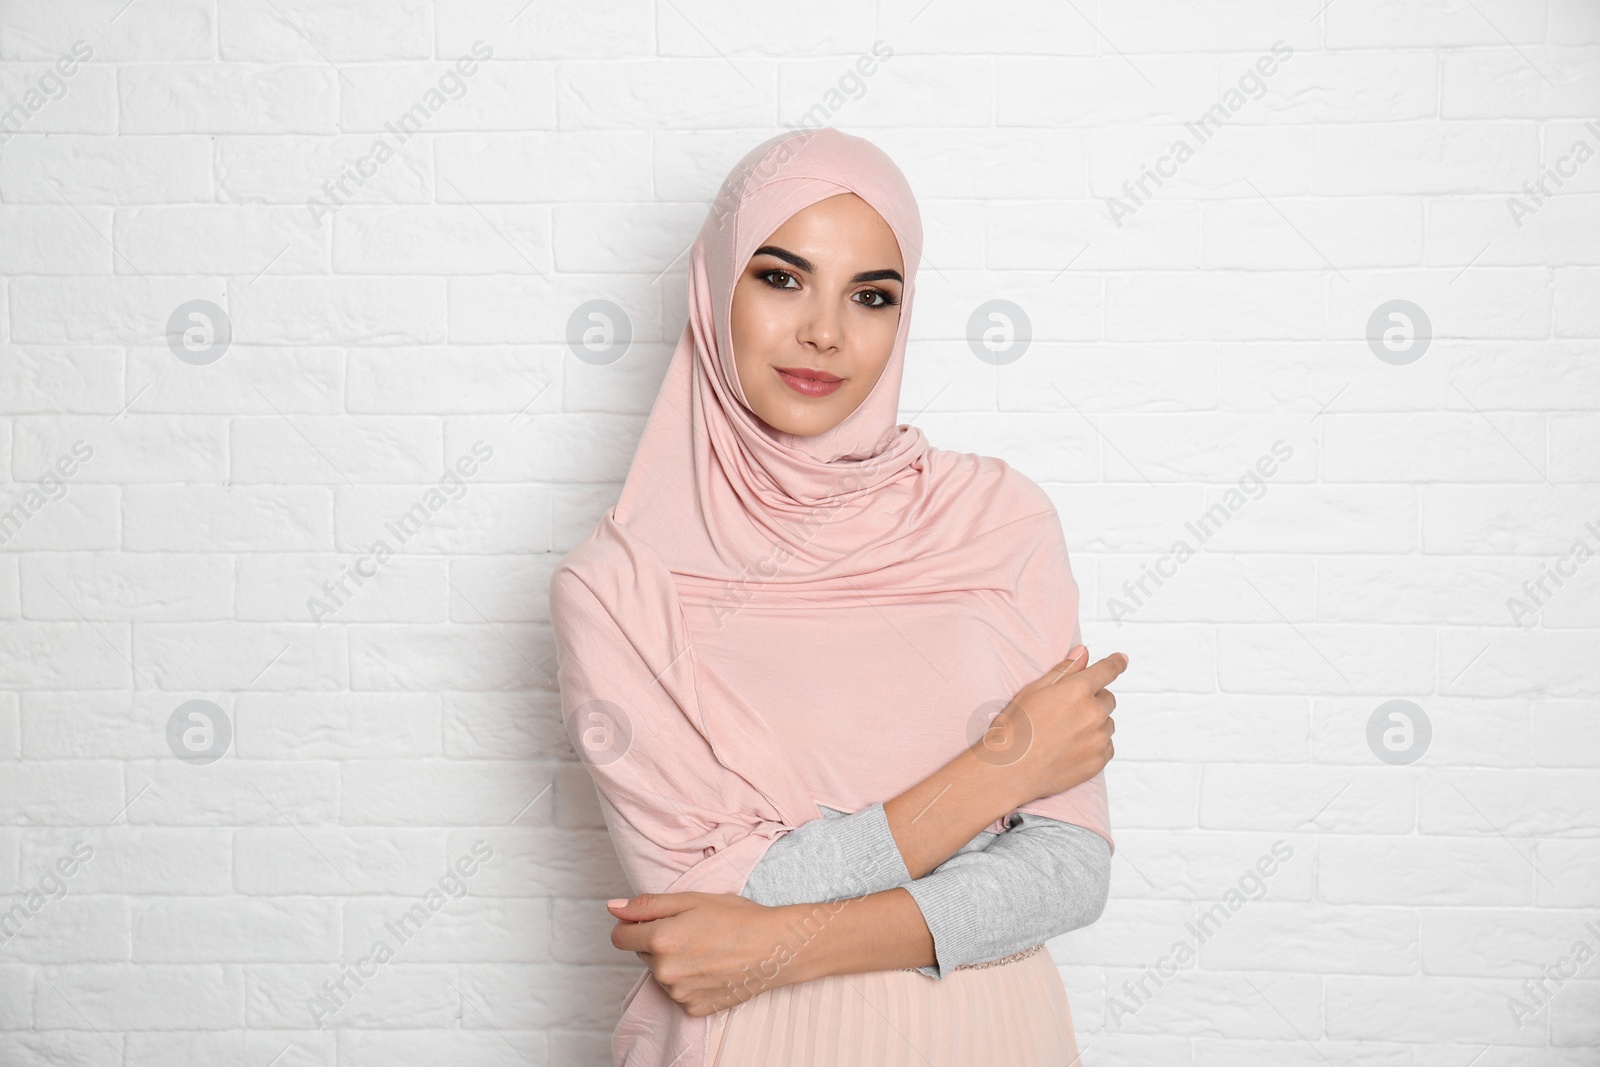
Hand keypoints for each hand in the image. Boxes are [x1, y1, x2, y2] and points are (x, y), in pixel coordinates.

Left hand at [606, 892, 799, 1016]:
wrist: (774, 948)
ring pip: (661, 973)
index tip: (655, 921)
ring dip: (674, 962)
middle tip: (693, 931)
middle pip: (643, 954)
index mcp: (660, 938)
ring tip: (707, 949)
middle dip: (659, 942)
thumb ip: (647, 905)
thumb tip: (612, 908)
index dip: (635, 925)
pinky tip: (712, 968)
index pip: (620, 937)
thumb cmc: (737, 918)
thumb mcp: (691, 899)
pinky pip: (678, 992)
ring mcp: (678, 993)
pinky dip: (690, 981)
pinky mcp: (693, 1008)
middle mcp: (664, 970)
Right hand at [975, 644, 1125, 801]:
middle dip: (1094, 700)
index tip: (1122, 660)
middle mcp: (1093, 713)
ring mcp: (1098, 739)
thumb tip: (1084, 652)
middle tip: (1068, 712)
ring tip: (1066, 733)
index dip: (1116, 663)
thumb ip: (1063, 670)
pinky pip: (1107, 746)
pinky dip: (1095, 744)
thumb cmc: (1015, 730)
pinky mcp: (1098, 762)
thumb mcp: (1033, 691)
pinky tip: (1071, 748)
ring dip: (1095, 723)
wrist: (1009, 772)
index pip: (1107, 671)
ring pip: (1108, 723)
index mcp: (1077, 690)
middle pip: (1108, 699)